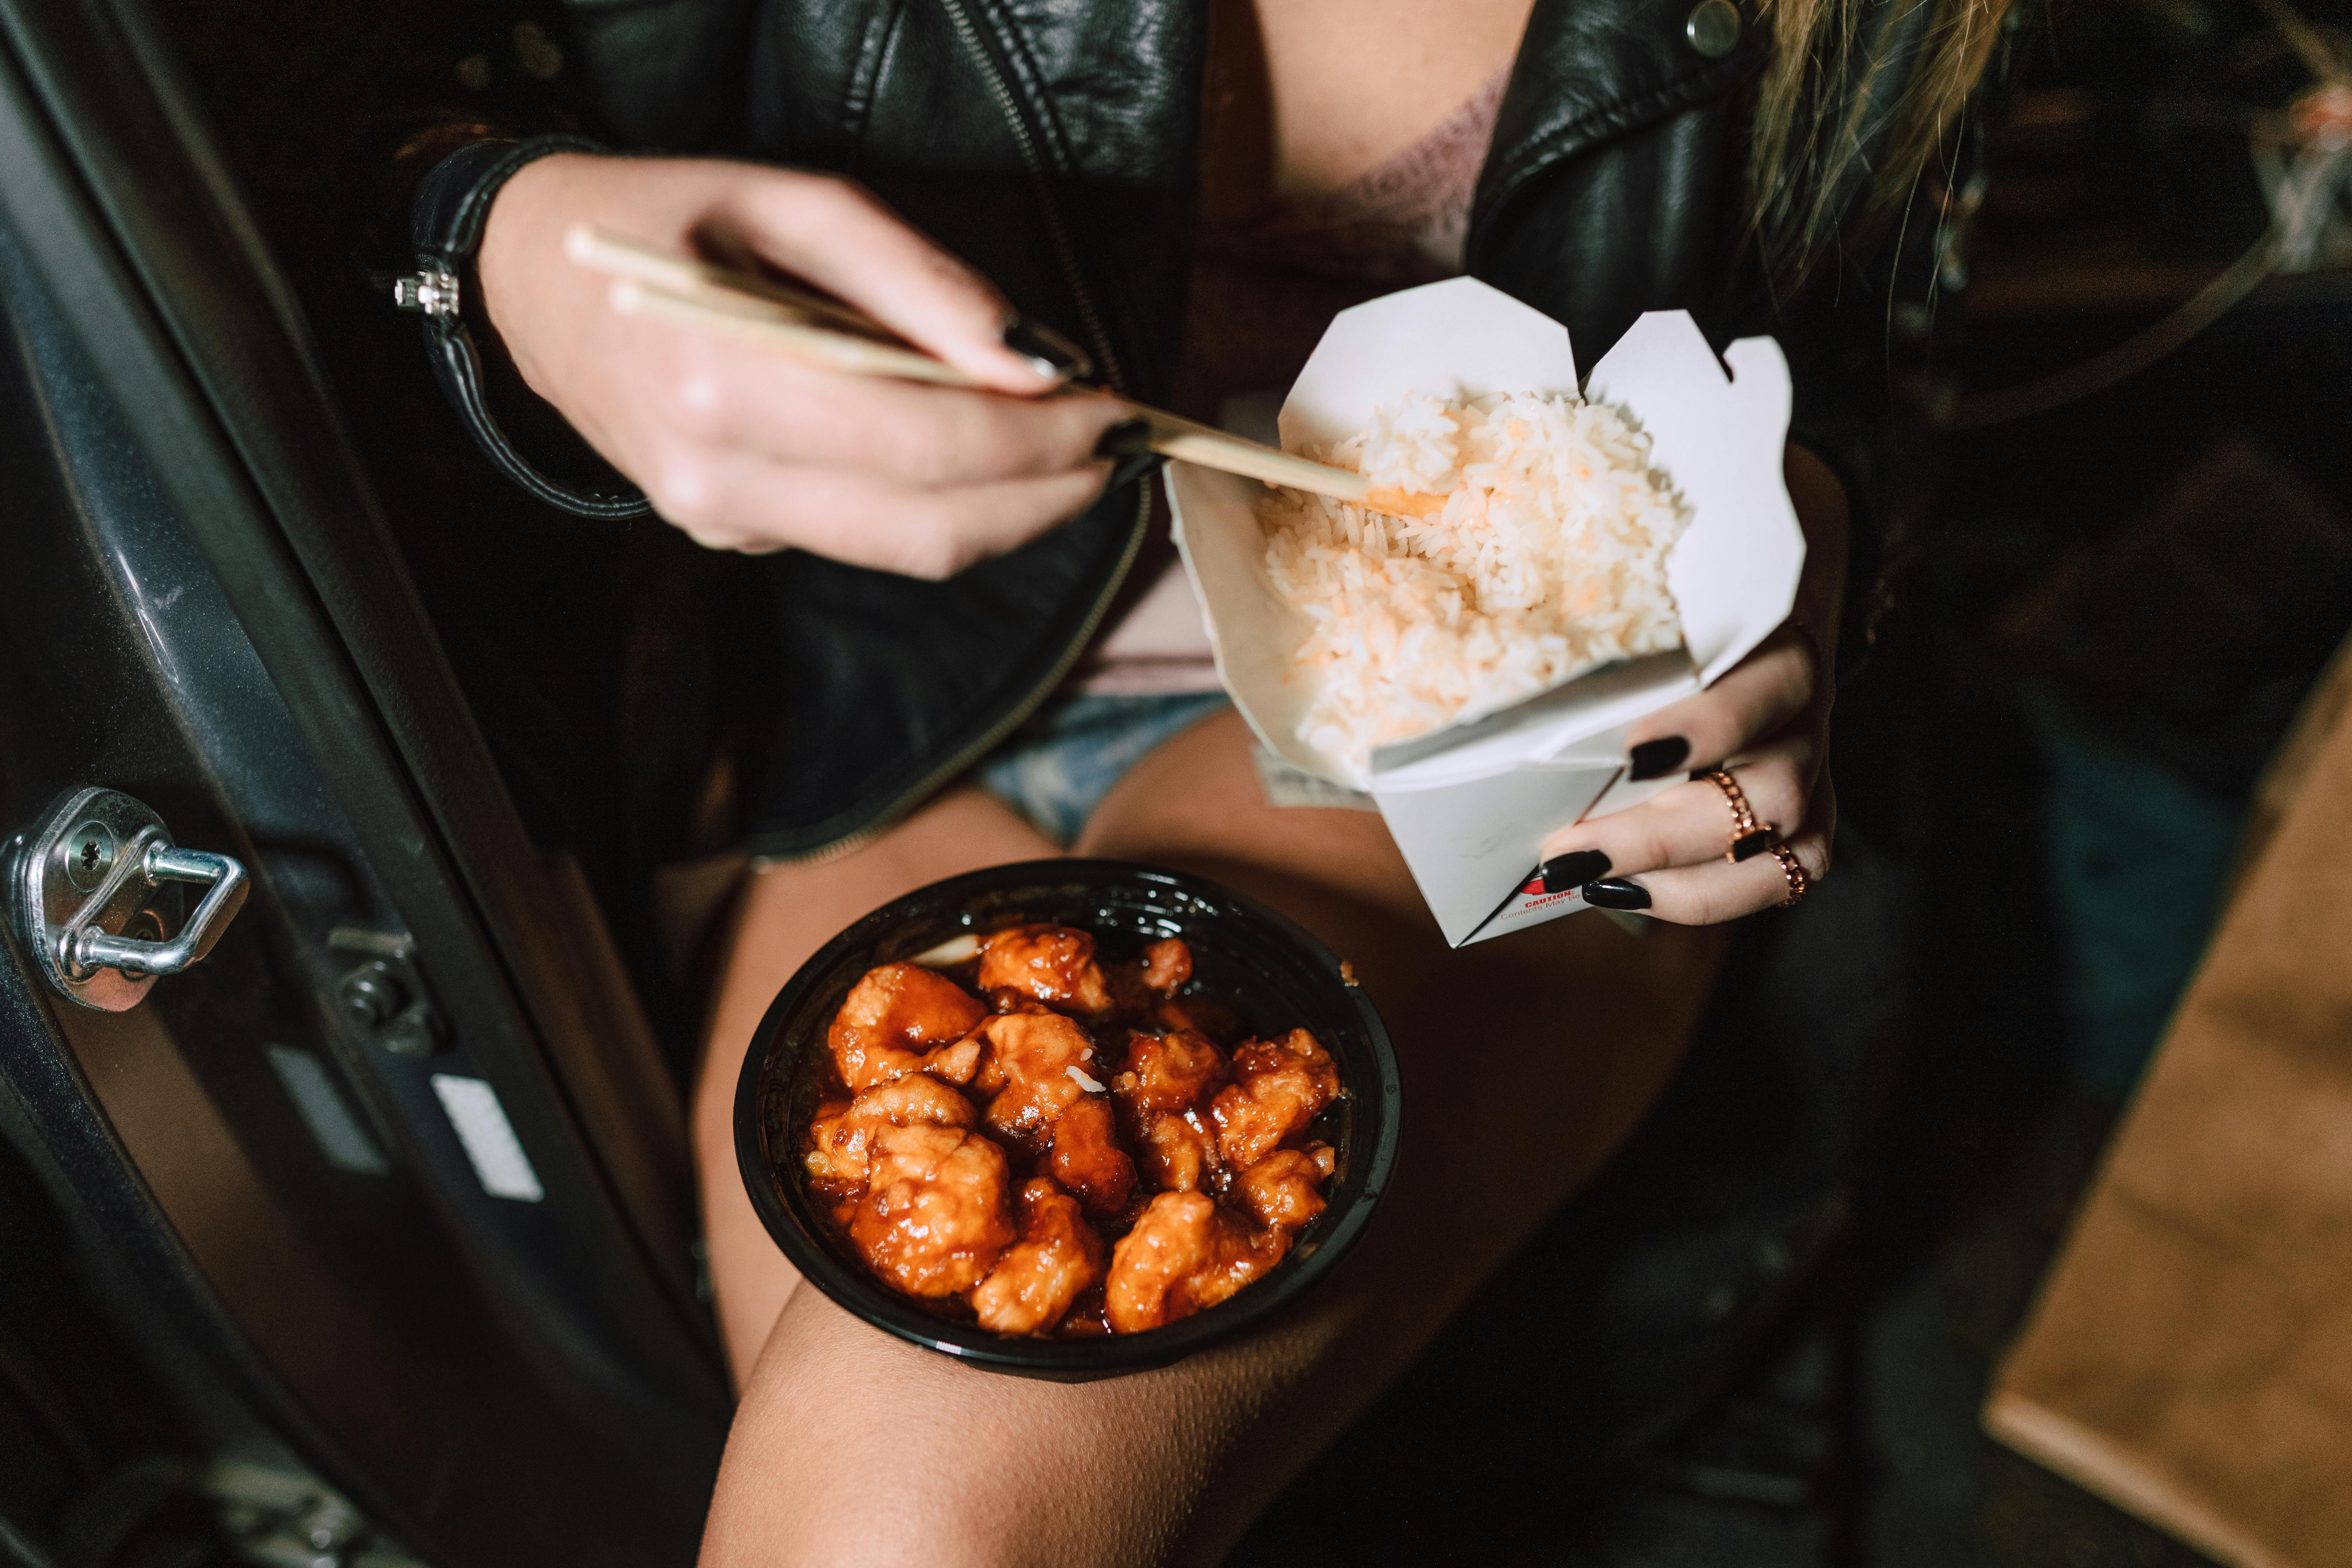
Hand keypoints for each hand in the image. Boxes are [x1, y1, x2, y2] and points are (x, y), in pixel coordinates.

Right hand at [476, 154, 1130, 575]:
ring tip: (1067, 451)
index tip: (1107, 405)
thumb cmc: (669, 220)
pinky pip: (862, 539)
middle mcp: (718, 476)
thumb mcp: (795, 204)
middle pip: (929, 527)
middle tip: (1113, 445)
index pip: (923, 443)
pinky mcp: (729, 535)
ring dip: (1008, 512)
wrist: (530, 281)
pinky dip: (939, 504)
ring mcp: (720, 520)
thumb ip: (920, 285)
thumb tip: (1033, 357)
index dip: (1035, 438)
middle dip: (1044, 496)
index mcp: (723, 381)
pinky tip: (971, 453)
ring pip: (906, 551)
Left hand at [1534, 444, 1848, 922]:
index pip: (1762, 689)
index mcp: (1775, 636)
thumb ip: (1601, 598)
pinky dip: (1711, 897)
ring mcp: (1814, 762)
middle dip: (1661, 832)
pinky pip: (1790, 874)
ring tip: (1592, 886)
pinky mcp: (1813, 809)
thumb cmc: (1696, 571)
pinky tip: (1635, 898)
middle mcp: (1805, 706)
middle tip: (1565, 849)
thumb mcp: (1660, 566)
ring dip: (1686, 881)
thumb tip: (1469, 620)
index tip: (1632, 755)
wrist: (1790, 558)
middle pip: (1767, 787)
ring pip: (1788, 844)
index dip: (1707, 728)